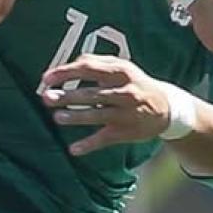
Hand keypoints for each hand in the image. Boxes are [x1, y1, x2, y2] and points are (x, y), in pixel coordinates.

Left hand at [39, 55, 180, 155]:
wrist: (167, 107)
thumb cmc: (133, 82)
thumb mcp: (120, 66)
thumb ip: (94, 62)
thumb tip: (68, 64)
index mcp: (121, 72)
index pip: (89, 69)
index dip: (66, 73)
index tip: (46, 79)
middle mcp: (125, 92)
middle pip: (93, 94)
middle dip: (68, 96)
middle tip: (46, 97)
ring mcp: (127, 113)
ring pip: (99, 116)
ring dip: (77, 117)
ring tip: (58, 117)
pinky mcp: (127, 132)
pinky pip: (106, 139)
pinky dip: (90, 145)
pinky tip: (73, 150)